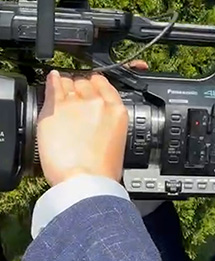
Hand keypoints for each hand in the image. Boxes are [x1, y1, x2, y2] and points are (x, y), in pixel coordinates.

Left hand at [37, 70, 128, 186]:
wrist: (86, 181)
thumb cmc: (102, 170)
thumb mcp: (117, 142)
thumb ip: (109, 123)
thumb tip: (100, 119)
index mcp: (117, 110)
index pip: (104, 85)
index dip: (95, 86)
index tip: (91, 90)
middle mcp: (97, 102)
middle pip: (85, 83)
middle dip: (80, 89)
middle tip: (75, 100)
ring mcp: (75, 103)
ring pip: (69, 83)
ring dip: (66, 87)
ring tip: (62, 95)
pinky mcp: (55, 108)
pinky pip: (52, 86)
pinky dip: (52, 81)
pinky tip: (52, 80)